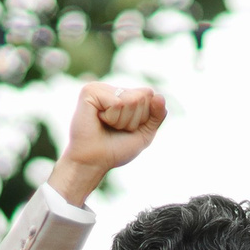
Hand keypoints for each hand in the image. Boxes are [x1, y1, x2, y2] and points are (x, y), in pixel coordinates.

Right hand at [48, 82, 166, 204]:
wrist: (93, 161)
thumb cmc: (115, 149)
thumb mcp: (144, 133)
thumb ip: (157, 115)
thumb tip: (159, 96)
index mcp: (124, 95)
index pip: (150, 95)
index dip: (144, 117)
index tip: (127, 128)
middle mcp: (112, 89)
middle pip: (142, 97)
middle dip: (134, 120)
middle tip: (115, 129)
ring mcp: (100, 88)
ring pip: (131, 100)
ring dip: (122, 121)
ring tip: (107, 126)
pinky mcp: (90, 91)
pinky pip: (117, 104)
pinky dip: (112, 118)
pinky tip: (98, 120)